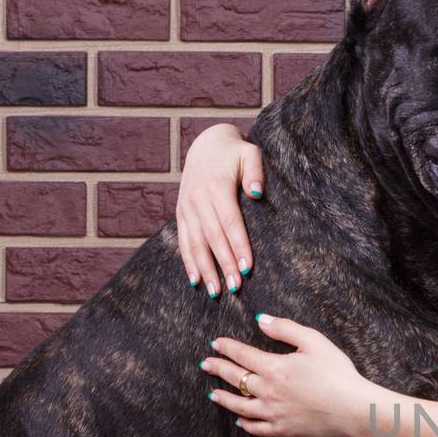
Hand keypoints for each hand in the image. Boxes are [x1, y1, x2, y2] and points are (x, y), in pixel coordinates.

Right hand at [176, 122, 263, 298]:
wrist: (207, 144)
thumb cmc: (235, 152)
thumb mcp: (250, 153)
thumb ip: (255, 171)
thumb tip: (257, 193)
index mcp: (217, 186)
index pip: (230, 222)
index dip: (238, 246)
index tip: (247, 268)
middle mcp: (198, 199)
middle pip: (213, 237)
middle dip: (224, 264)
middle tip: (235, 288)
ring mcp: (187, 207)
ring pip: (195, 243)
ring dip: (205, 269)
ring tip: (216, 292)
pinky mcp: (181, 213)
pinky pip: (184, 241)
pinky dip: (188, 262)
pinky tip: (196, 281)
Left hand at [200, 313, 372, 436]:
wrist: (352, 408)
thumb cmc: (337, 372)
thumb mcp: (314, 341)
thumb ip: (285, 328)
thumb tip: (261, 320)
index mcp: (274, 367)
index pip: (242, 355)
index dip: (226, 348)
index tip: (216, 343)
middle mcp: (268, 391)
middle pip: (236, 379)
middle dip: (218, 369)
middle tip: (206, 364)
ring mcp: (273, 412)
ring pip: (240, 406)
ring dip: (224, 398)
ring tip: (213, 394)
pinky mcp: (283, 429)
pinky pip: (257, 428)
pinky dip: (246, 424)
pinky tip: (239, 421)